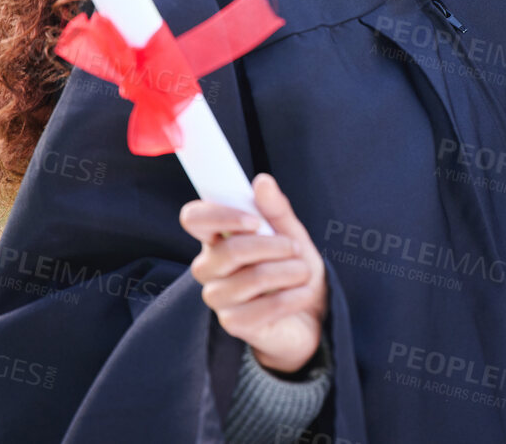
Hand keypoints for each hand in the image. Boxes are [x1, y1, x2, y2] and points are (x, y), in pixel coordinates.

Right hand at [179, 173, 326, 373]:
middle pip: (227, 251)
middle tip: (293, 248)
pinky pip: (264, 308)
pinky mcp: (233, 324)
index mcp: (217, 237)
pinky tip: (303, 294)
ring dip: (288, 272)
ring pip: (250, 279)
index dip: (219, 215)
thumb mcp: (292, 234)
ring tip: (303, 272)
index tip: (254, 221)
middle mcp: (209, 266)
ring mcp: (218, 297)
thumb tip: (262, 181)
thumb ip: (276, 210)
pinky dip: (293, 297)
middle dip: (271, 247)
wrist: (311, 315)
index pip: (194, 218)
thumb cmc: (294, 270)